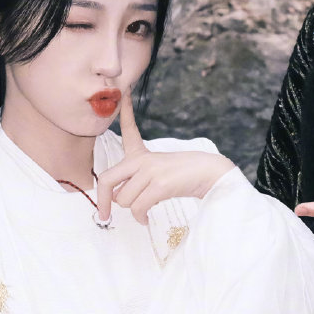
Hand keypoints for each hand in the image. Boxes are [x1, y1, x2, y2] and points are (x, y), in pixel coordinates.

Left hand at [94, 98, 234, 224]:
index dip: (124, 112)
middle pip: (106, 179)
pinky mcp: (160, 185)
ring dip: (133, 210)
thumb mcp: (157, 172)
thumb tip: (116, 199)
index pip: (129, 130)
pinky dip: (141, 218)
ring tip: (144, 210)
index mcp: (142, 154)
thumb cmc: (185, 176)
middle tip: (104, 214)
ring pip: (123, 200)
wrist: (211, 175)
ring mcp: (150, 171)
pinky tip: (145, 220)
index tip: (125, 93)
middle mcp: (142, 160)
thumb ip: (136, 180)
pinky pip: (138, 208)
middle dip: (102, 201)